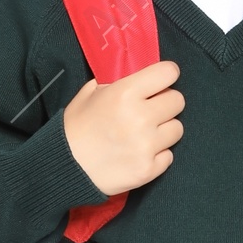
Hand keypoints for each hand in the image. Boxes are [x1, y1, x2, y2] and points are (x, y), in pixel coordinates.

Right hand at [63, 59, 183, 193]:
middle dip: (165, 103)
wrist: (64, 167)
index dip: (167, 75)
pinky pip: (169, 155)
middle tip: (150, 110)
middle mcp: (140, 118)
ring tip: (144, 134)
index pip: (168, 73)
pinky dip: (158, 154)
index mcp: (125, 93)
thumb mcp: (89, 93)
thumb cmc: (75, 128)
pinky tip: (140, 153)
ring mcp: (146, 146)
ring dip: (164, 129)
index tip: (162, 81)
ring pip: (177, 129)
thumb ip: (117, 82)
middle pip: (178, 101)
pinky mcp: (148, 169)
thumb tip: (141, 79)